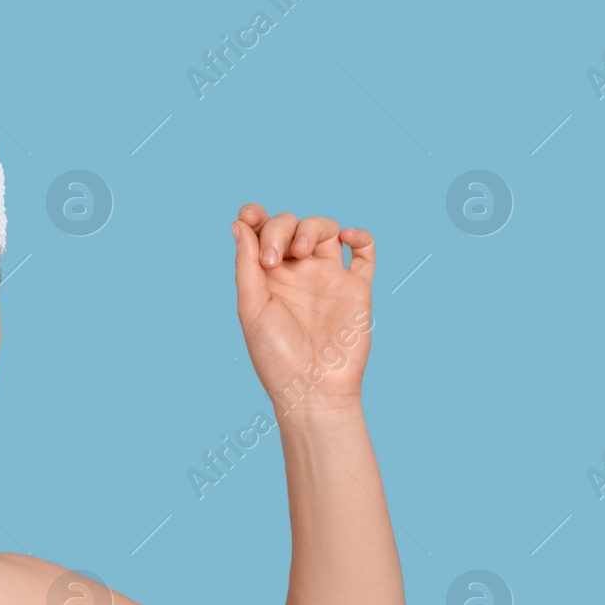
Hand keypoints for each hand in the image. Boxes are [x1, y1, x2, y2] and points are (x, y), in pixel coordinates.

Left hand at [231, 204, 374, 418]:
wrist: (313, 389)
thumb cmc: (276, 356)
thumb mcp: (251, 307)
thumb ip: (247, 264)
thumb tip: (239, 223)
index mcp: (267, 277)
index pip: (261, 233)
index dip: (255, 217)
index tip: (249, 216)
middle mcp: (297, 273)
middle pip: (291, 225)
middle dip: (279, 230)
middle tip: (274, 260)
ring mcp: (328, 278)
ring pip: (325, 229)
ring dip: (311, 228)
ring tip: (300, 251)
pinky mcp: (357, 288)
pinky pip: (365, 252)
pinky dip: (360, 236)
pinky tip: (347, 237)